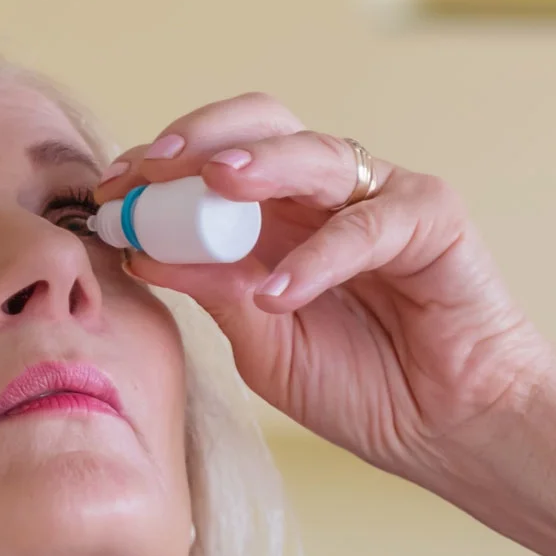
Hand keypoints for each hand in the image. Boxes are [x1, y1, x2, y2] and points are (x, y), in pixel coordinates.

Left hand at [98, 93, 555, 486]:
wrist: (446, 429)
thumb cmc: (362, 387)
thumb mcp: (261, 344)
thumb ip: (212, 292)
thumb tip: (139, 251)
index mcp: (276, 217)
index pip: (210, 160)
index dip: (159, 166)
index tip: (109, 192)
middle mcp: (323, 194)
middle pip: (257, 126)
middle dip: (196, 139)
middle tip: (149, 168)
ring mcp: (378, 197)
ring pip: (311, 152)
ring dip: (255, 163)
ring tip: (212, 184)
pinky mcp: (432, 217)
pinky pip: (366, 222)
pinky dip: (319, 255)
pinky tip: (280, 292)